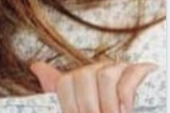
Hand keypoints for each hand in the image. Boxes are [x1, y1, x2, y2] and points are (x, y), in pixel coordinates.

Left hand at [30, 60, 157, 112]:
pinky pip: (128, 77)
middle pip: (82, 76)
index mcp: (79, 77)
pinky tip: (126, 110)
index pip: (64, 82)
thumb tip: (36, 66)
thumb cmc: (103, 108)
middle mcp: (96, 69)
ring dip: (108, 104)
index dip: (69, 105)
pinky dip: (125, 96)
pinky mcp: (138, 70)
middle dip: (89, 106)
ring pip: (104, 76)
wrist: (135, 109)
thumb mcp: (78, 103)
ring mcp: (117, 67)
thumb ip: (57, 87)